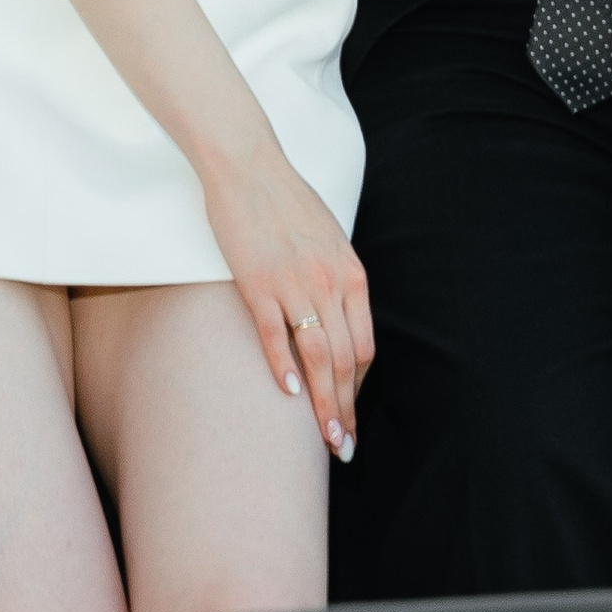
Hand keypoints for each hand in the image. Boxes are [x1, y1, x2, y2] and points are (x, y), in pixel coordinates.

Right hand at [200, 136, 374, 460]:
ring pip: (317, 358)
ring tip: (324, 437)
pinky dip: (283, 368)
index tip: (350, 413)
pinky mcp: (258, 282)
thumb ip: (336, 280)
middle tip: (343, 446)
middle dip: (345, 409)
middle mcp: (329, 282)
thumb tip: (339, 321)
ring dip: (323, 404)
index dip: (359, 388)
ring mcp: (294, 283)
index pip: (363, 346)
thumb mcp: (328, 240)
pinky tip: (289, 395)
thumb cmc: (287, 202)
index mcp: (350, 274)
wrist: (248, 165)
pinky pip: (276, 335)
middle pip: (345, 361)